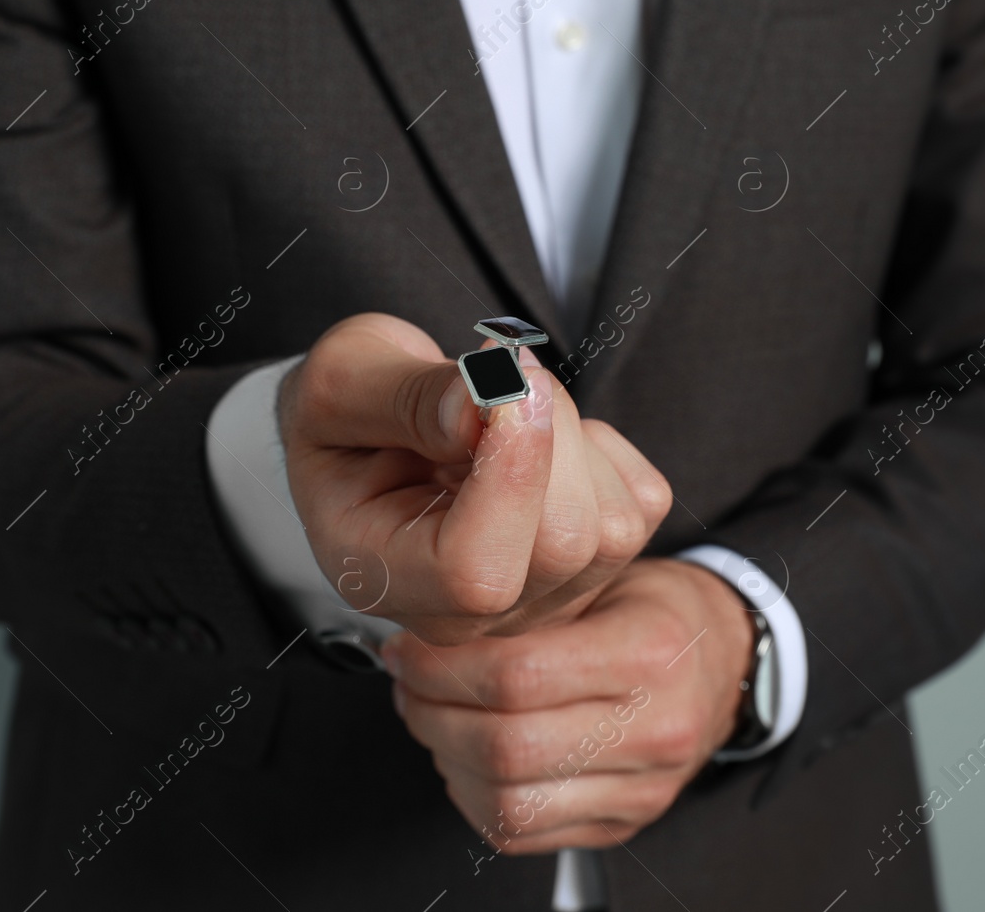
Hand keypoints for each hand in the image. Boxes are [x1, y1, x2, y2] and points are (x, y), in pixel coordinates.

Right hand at [279, 313, 671, 644]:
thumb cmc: (349, 408)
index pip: (477, 572)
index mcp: (382, 578)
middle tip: (498, 370)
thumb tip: (481, 407)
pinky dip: (604, 448)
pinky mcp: (592, 567)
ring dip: (576, 435)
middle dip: (549, 431)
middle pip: (563, 545)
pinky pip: (641, 503)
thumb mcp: (342, 379)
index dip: (512, 476)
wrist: (373, 427)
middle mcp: (464, 613)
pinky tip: (545, 439)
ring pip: (611, 527)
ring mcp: (536, 599)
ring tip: (509, 405)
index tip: (501, 383)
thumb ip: (404, 396)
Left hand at [383, 558, 753, 852]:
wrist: (724, 660)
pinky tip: (466, 757)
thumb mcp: (606, 574)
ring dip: (445, 761)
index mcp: (650, 653)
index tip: (408, 648)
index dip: (440, 666)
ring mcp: (643, 790)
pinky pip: (522, 833)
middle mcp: (655, 730)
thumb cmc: (655, 611)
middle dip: (431, 715)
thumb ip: (529, 598)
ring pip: (509, 803)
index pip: (517, 675)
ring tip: (432, 717)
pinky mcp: (623, 825)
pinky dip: (473, 798)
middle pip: (506, 747)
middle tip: (409, 684)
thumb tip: (429, 616)